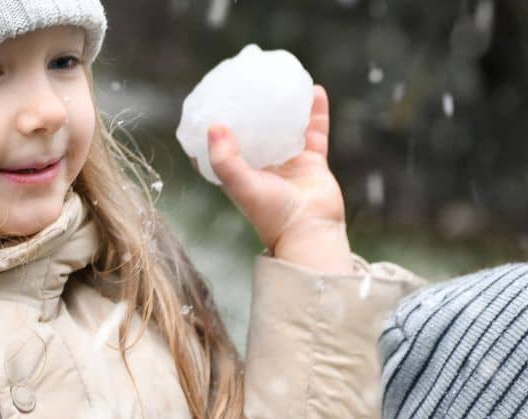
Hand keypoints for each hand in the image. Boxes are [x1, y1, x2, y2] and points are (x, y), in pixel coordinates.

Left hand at [207, 85, 352, 271]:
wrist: (310, 232)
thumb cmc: (272, 215)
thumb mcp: (241, 185)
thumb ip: (225, 158)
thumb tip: (214, 125)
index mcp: (241, 173)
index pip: (222, 144)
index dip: (216, 123)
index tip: (211, 99)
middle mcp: (263, 166)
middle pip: (255, 129)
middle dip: (251, 106)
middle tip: (248, 79)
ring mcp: (289, 163)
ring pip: (286, 126)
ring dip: (285, 104)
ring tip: (283, 79)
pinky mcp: (313, 163)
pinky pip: (314, 131)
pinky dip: (316, 112)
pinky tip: (315, 90)